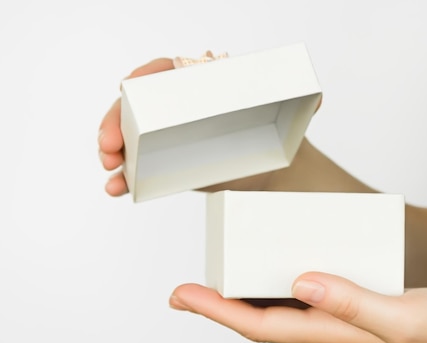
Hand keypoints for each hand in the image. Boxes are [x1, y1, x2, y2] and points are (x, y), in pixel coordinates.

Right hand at [97, 57, 322, 196]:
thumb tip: (317, 100)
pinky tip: (116, 187)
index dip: (142, 76)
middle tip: (109, 144)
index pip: (164, 72)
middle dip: (114, 121)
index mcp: (199, 85)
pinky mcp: (164, 163)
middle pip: (135, 106)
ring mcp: (166, 136)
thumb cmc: (273, 134)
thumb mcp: (285, 115)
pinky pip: (136, 167)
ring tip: (110, 166)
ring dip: (112, 149)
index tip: (127, 86)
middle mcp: (176, 108)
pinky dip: (122, 176)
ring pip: (128, 137)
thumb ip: (300, 103)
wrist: (272, 168)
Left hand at [169, 272, 426, 342]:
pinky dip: (282, 282)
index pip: (261, 323)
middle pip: (261, 318)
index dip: (219, 310)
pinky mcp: (356, 303)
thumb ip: (352, 302)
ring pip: (281, 308)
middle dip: (220, 306)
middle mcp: (330, 327)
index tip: (184, 296)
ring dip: (245, 296)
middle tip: (187, 290)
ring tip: (221, 277)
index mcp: (334, 332)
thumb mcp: (402, 316)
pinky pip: (308, 294)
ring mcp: (342, 317)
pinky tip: (282, 267)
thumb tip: (302, 282)